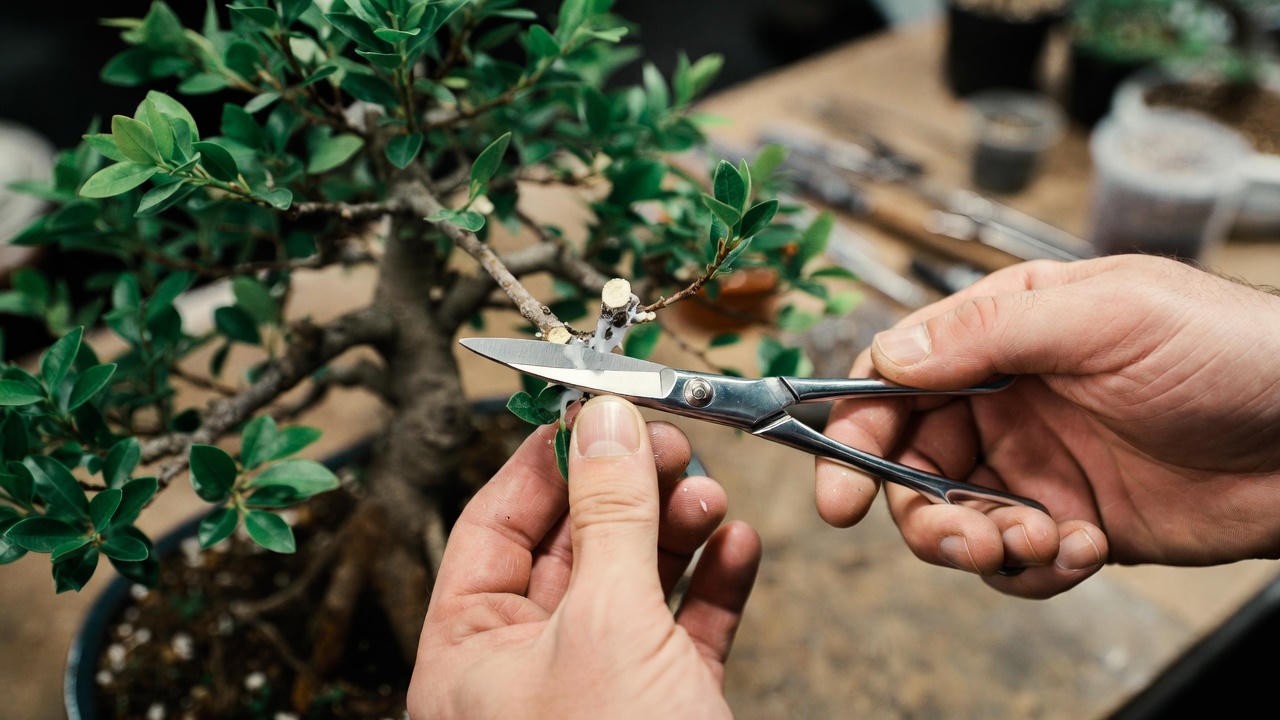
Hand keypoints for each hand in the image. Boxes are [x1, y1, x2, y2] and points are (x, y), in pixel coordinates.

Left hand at [410, 395, 761, 718]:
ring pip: (633, 584)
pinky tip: (735, 548)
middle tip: (667, 443)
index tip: (594, 412)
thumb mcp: (608, 626)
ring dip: (675, 532)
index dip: (545, 463)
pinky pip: (681, 631)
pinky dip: (711, 586)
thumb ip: (609, 515)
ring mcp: (596, 690)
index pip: (493, 528)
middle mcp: (526, 671)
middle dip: (625, 492)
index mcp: (469, 656)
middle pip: (572, 548)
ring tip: (709, 495)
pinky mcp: (662, 708)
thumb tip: (605, 422)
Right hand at [816, 254, 1279, 597]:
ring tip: (1034, 543)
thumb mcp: (1108, 318)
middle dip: (914, 508)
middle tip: (950, 537)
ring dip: (974, 543)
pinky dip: (1035, 569)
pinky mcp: (1073, 524)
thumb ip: (989, 333)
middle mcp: (1008, 401)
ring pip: (954, 517)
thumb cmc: (1230, 352)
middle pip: (911, 460)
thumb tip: (890, 355)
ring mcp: (1038, 466)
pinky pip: (1017, 561)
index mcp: (1005, 336)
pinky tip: (1088, 548)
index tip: (842, 482)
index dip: (858, 427)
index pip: (898, 378)